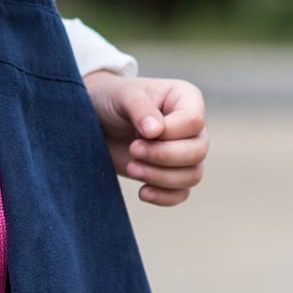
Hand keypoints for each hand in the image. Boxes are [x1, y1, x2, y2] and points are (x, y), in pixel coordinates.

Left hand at [82, 71, 208, 206]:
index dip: (168, 133)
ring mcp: (184, 152)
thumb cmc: (111, 99)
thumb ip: (140, 108)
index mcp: (186, 99)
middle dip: (163, 156)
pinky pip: (182, 193)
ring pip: (193, 175)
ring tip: (132, 168)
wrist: (94, 119)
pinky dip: (164, 196)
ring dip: (161, 177)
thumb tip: (155, 131)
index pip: (193, 121)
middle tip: (133, 149)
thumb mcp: (123, 95)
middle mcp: (192, 127)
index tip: (139, 132)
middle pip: (198, 152)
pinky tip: (143, 192)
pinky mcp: (172, 173)